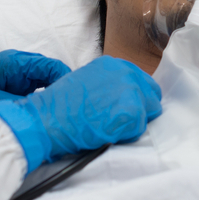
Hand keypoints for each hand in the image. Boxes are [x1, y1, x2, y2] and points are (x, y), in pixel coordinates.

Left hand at [0, 50, 70, 120]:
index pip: (51, 68)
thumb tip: (45, 114)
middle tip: (72, 113)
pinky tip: (46, 118)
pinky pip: (36, 92)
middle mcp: (18, 66)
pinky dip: (43, 103)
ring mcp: (17, 76)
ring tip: (62, 117)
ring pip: (46, 84)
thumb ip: (20, 107)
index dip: (67, 83)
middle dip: (63, 93)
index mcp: (14, 63)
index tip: (76, 101)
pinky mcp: (14, 87)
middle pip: (52, 75)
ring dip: (53, 99)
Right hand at [0, 57, 162, 170]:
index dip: (135, 98)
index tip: (123, 108)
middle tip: (116, 121)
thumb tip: (121, 97)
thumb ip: (108, 84)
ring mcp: (131, 91)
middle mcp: (126, 72)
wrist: (48, 119)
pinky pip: (139, 129)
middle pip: (151, 95)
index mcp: (114, 64)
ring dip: (132, 123)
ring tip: (107, 126)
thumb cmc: (60, 106)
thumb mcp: (86, 81)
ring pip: (148, 113)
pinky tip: (107, 132)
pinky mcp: (132, 112)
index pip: (142, 81)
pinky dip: (126, 135)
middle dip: (139, 110)